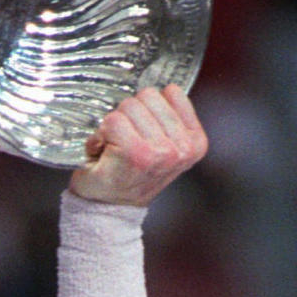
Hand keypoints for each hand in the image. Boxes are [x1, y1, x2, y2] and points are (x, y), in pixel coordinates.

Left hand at [69, 85, 207, 206]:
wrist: (106, 209)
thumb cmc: (129, 175)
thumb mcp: (163, 145)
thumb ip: (169, 116)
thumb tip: (167, 87)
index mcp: (195, 142)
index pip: (171, 92)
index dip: (148, 109)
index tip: (143, 133)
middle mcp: (182, 148)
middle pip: (148, 96)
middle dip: (130, 116)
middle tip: (124, 143)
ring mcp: (161, 151)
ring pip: (128, 106)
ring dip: (114, 126)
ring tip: (115, 149)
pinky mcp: (136, 153)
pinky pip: (113, 120)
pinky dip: (101, 134)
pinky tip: (104, 153)